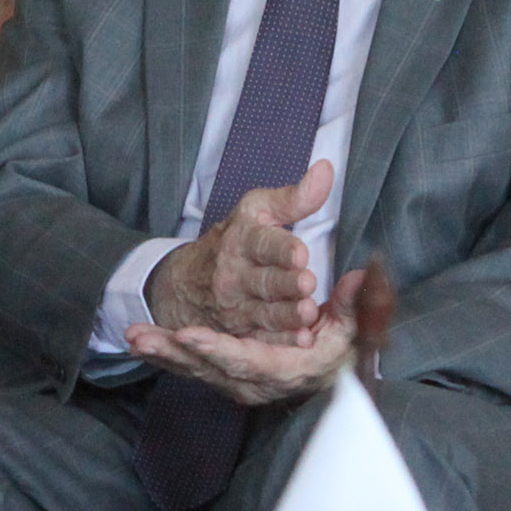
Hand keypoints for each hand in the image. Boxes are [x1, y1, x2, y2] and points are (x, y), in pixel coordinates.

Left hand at [125, 260, 395, 407]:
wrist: (328, 372)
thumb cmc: (339, 346)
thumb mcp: (351, 327)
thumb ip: (354, 305)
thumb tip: (359, 279)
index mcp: (289, 371)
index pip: (249, 362)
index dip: (217, 350)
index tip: (189, 335)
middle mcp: (259, 384)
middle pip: (212, 370)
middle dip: (175, 353)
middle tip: (143, 335)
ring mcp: (239, 384)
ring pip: (195, 371)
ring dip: (162, 354)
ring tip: (133, 335)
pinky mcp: (225, 379)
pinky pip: (190, 370)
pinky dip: (163, 357)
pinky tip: (137, 343)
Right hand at [143, 162, 334, 340]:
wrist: (185, 283)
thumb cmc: (234, 242)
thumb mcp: (256, 212)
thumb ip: (294, 198)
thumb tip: (325, 170)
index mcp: (241, 240)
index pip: (262, 243)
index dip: (281, 249)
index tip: (301, 252)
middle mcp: (234, 275)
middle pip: (263, 281)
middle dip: (285, 284)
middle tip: (307, 283)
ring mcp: (234, 306)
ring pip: (263, 312)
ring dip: (285, 315)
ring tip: (307, 313)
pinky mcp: (237, 332)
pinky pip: (260, 338)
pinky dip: (280, 341)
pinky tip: (301, 340)